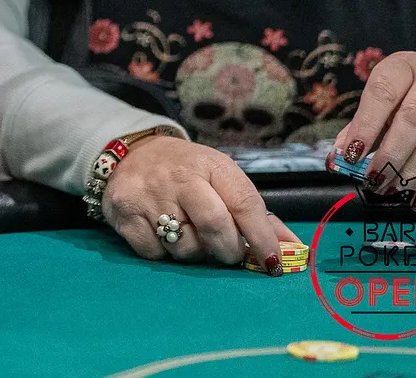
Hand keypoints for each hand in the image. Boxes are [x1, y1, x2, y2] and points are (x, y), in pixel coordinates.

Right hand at [102, 135, 299, 270]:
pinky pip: (155, 254)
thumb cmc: (186, 171)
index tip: (271, 262)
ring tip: (189, 235)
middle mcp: (178, 177)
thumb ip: (253, 212)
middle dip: (228, 251)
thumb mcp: (220, 178)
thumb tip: (291, 247)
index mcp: (210, 165)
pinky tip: (163, 234)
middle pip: (215, 227)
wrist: (132, 152)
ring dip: (195, 253)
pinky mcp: (124, 214)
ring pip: (185, 248)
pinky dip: (164, 253)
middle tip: (227, 252)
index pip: (245, 203)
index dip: (262, 238)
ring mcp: (148, 195)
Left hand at [335, 51, 415, 206]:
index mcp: (404, 67)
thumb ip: (365, 121)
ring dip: (413, 172)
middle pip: (412, 118)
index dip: (365, 125)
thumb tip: (338, 154)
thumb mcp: (395, 92)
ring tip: (395, 191)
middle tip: (374, 180)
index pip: (382, 92)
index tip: (351, 154)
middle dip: (391, 154)